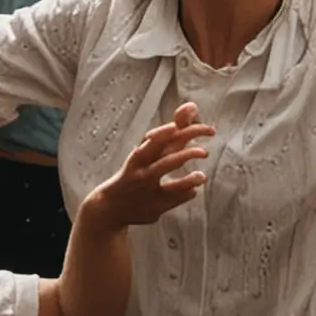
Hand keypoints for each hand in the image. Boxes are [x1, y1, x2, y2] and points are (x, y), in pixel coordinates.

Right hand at [85, 103, 212, 229]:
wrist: (111, 206)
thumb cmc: (136, 170)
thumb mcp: (147, 150)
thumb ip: (172, 130)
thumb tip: (193, 106)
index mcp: (140, 156)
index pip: (158, 140)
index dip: (177, 132)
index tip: (199, 129)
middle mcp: (143, 173)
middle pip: (168, 162)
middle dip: (188, 155)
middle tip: (205, 152)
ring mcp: (148, 193)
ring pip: (171, 186)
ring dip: (189, 180)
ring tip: (202, 176)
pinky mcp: (154, 209)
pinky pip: (175, 201)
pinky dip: (187, 193)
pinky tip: (193, 189)